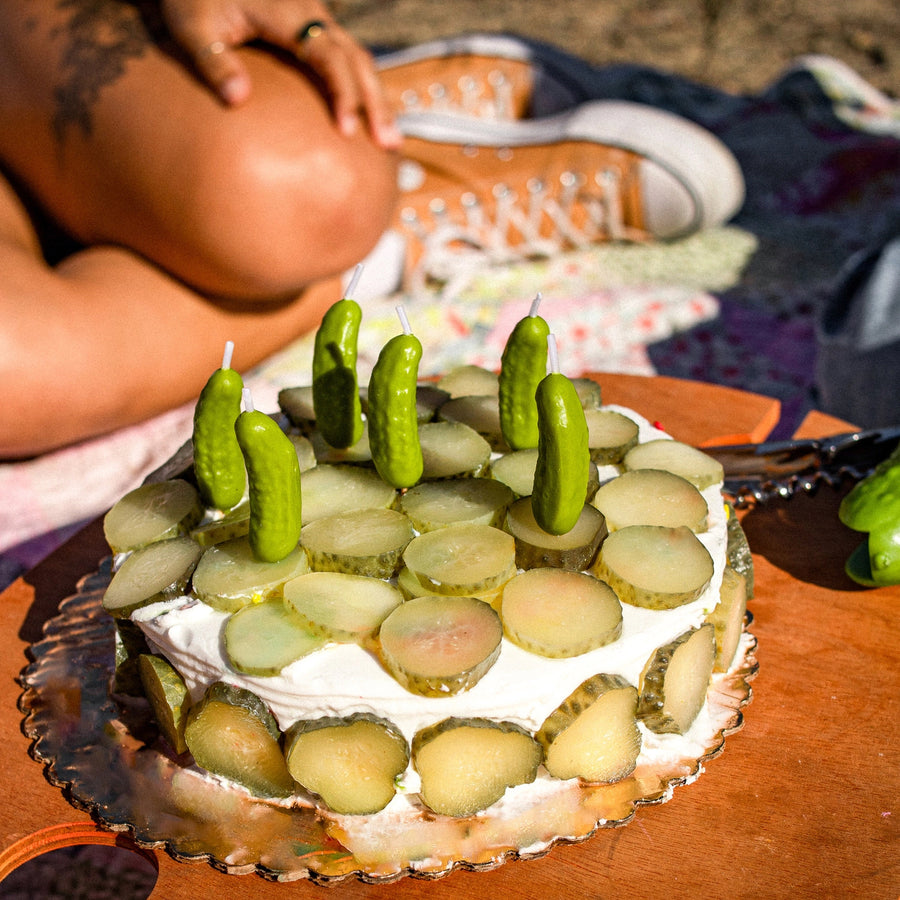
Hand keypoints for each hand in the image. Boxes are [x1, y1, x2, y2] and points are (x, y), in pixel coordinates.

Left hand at [159, 0, 400, 147]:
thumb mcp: (191, 26)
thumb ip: (213, 61)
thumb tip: (237, 101)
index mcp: (286, 11)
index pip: (329, 55)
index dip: (342, 92)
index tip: (346, 130)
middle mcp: (310, 12)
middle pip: (357, 59)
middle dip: (376, 103)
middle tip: (389, 144)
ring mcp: (314, 20)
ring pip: (359, 60)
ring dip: (377, 99)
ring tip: (390, 142)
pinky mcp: (312, 30)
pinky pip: (347, 60)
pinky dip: (363, 89)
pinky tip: (368, 119)